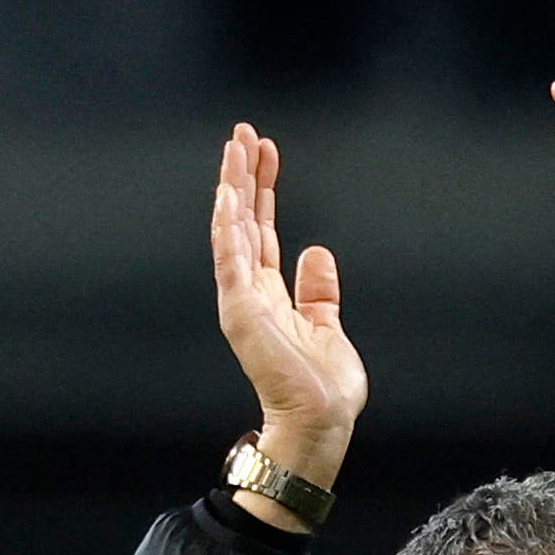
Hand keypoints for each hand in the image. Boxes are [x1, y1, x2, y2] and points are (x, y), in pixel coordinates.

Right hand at [212, 122, 364, 510]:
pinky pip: (230, 259)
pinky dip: (227, 226)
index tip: (266, 152)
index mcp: (269, 295)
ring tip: (235, 148)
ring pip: (232, 231)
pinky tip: (227, 194)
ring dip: (232, 188)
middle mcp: (250, 292)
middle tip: (244, 133)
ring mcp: (241, 301)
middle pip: (243, 220)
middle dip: (243, 176)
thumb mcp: (327, 324)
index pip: (261, 230)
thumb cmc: (324, 388)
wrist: (320, 422)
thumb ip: (317, 289)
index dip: (263, 190)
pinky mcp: (240, 312)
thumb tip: (316, 252)